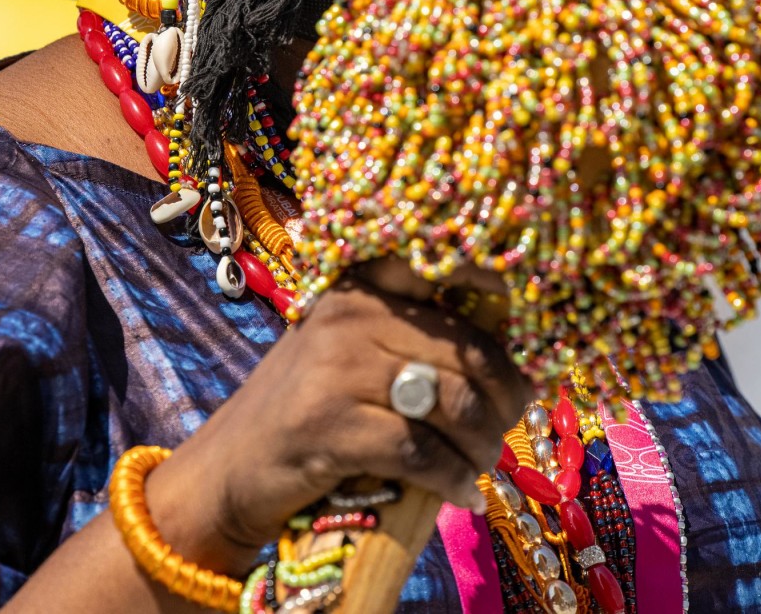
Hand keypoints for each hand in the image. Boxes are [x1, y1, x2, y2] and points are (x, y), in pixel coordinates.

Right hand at [144, 259, 529, 576]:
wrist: (229, 466)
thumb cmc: (307, 407)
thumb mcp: (351, 349)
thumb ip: (414, 336)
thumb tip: (512, 355)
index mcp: (361, 283)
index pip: (446, 267)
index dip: (500, 292)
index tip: (530, 329)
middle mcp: (351, 313)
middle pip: (468, 350)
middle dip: (504, 398)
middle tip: (512, 425)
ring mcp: (337, 367)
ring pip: (452, 401)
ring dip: (483, 443)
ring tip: (484, 464)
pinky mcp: (330, 426)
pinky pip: (420, 450)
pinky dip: (452, 478)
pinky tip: (463, 493)